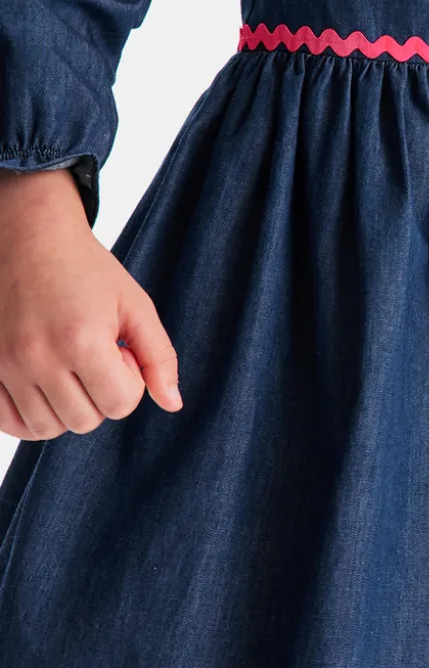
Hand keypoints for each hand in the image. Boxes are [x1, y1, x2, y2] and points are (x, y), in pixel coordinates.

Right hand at [0, 167, 181, 439]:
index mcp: (82, 341)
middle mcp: (38, 358)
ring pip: (47, 428)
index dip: (130, 382)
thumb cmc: (87, 270)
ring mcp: (5, 366)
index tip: (120, 350)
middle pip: (85, 421)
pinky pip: (10, 423)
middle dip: (101, 394)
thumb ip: (159, 356)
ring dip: (68, 406)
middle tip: (96, 355)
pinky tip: (46, 383)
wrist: (29, 239)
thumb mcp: (135, 305)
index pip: (120, 405)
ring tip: (70, 365)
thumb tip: (173, 404)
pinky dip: (32, 414)